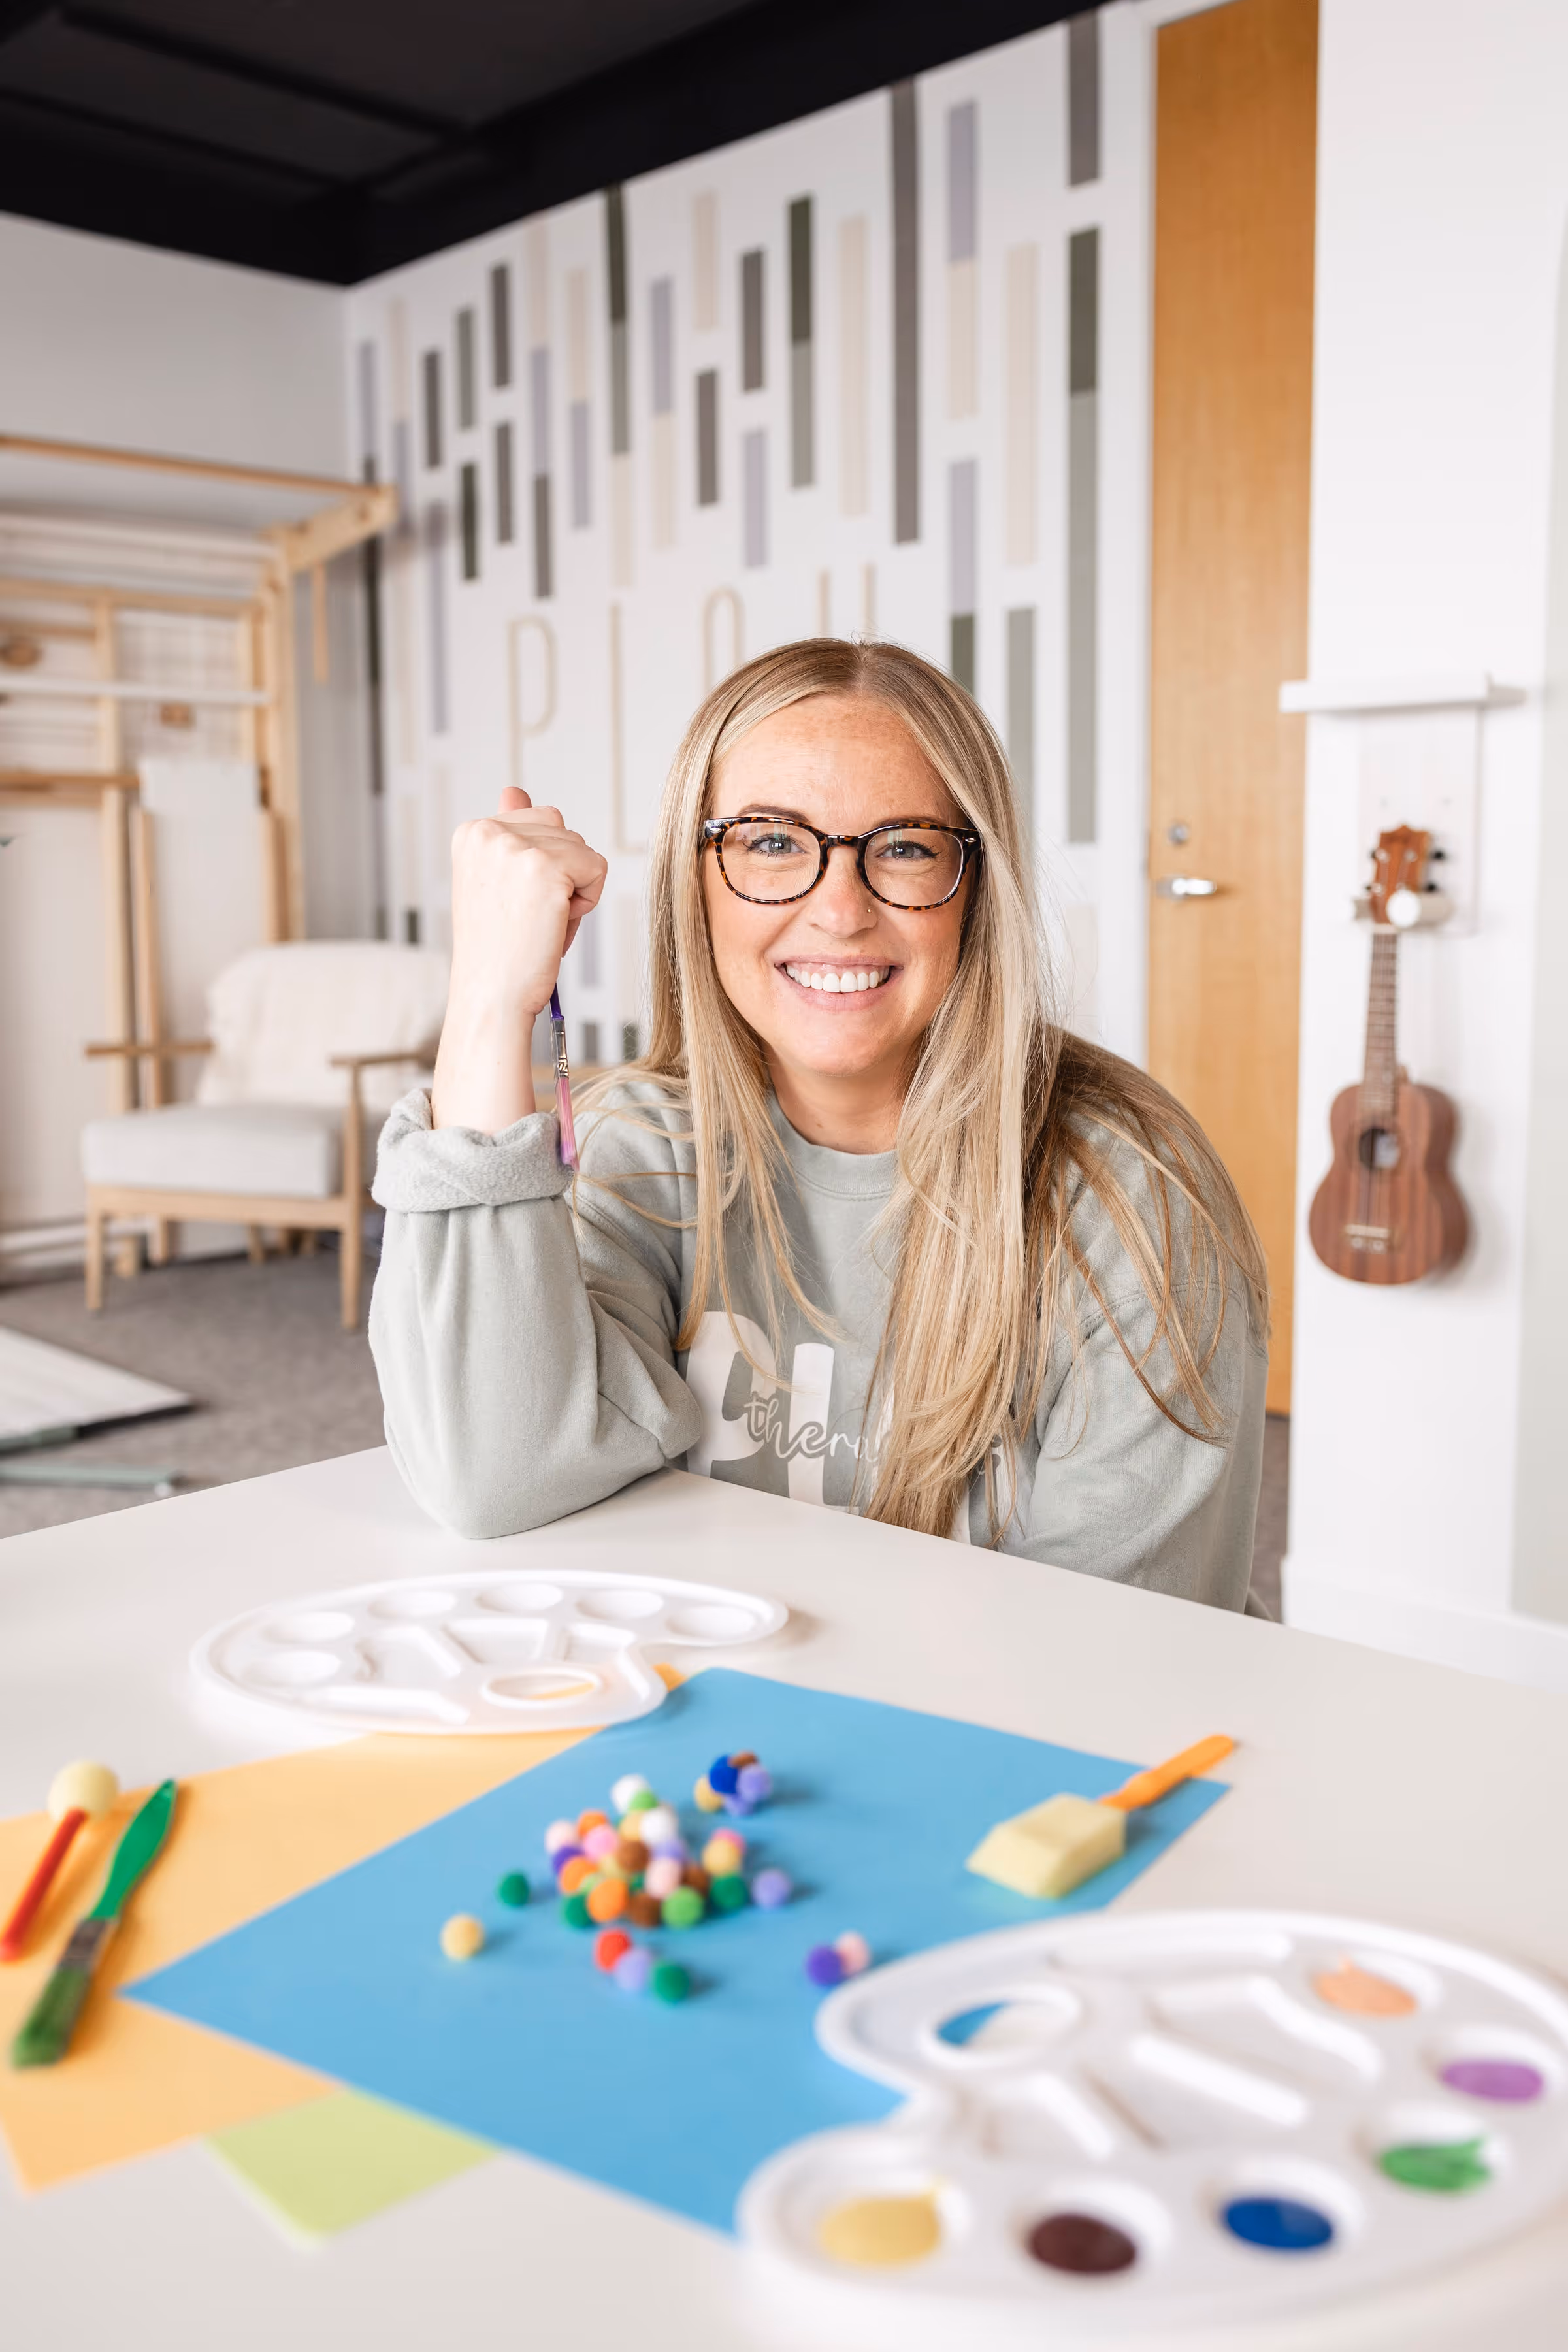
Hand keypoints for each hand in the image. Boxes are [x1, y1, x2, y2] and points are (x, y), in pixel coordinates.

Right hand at [432, 787, 606, 1133]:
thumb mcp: (497, 882)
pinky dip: (587, 902)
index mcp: (472, 830)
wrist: (492, 996)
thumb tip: (515, 790)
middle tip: (528, 918)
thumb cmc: (499, 950)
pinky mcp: (545, 867)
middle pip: (565, 830)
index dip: (541, 869)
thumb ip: (510, 832)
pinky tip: (554, 925)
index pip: (540, 820)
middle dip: (561, 876)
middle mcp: (488, 830)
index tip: (513, 905)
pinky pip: (597, 869)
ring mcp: (515, 846)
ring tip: (538, 924)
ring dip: (574, 892)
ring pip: (583, 850)